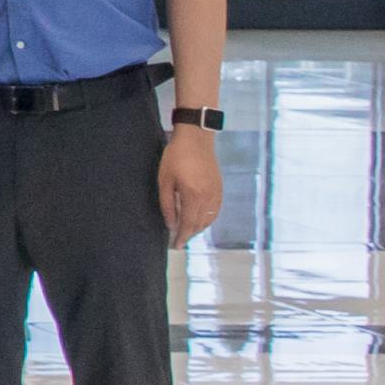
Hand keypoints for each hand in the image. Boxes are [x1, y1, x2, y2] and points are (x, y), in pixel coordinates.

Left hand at [159, 118, 226, 240]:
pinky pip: (215, 210)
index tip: (175, 246)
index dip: (181, 237)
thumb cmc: (176, 156)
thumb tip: (170, 224)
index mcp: (193, 195)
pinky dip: (207, 219)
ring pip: (208, 219)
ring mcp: (216, 193)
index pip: (188, 224)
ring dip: (198, 228)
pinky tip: (198, 219)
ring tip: (186, 232)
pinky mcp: (220, 188)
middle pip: (199, 224)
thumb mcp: (164, 180)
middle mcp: (208, 197)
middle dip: (188, 234)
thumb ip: (167, 205)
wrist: (196, 138)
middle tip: (178, 240)